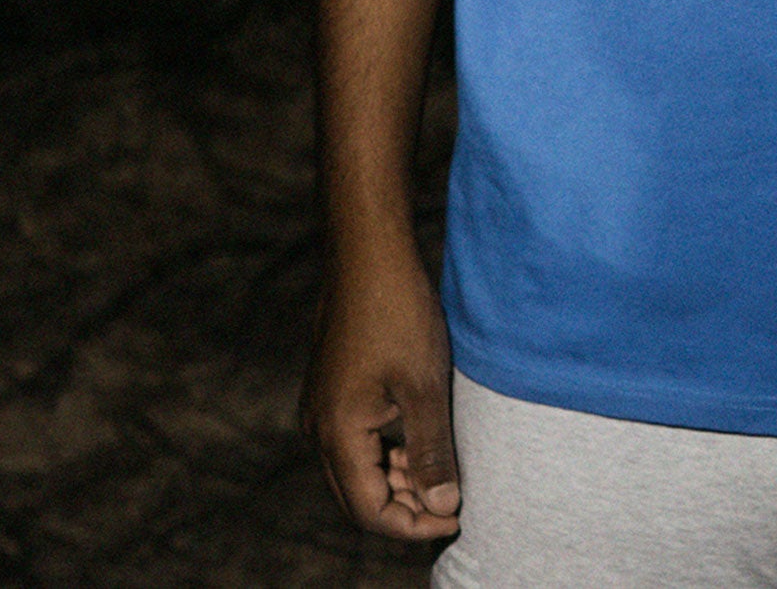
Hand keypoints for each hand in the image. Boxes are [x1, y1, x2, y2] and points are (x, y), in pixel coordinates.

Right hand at [301, 241, 462, 540]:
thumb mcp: (423, 385)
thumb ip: (431, 450)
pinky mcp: (332, 390)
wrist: (368, 251)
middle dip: (406, 508)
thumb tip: (442, 506)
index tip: (458, 516)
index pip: (370, 512)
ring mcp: (322, 408)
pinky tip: (420, 439)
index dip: (414, 524)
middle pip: (359, 497)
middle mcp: (319, 429)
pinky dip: (388, 452)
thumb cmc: (397, 312)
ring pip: (358, 469)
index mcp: (336, 434)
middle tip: (454, 499)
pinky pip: (356, 441)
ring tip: (443, 470)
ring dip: (398, 479)